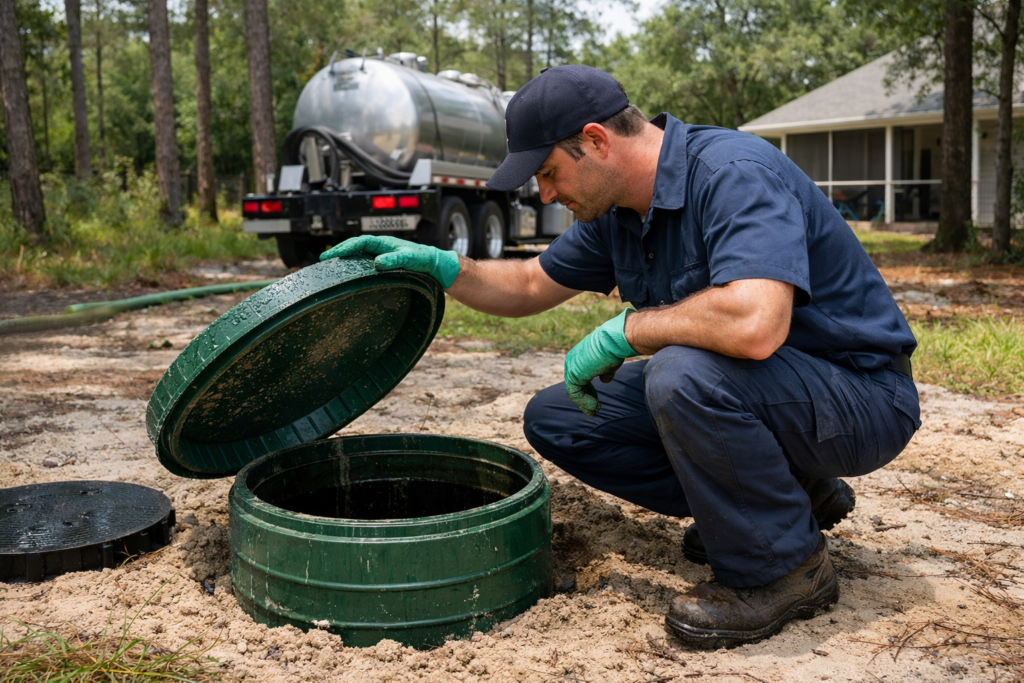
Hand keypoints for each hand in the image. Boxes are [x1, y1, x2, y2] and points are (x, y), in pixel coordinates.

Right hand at [320, 235, 460, 288]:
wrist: (434, 264)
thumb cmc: (424, 259)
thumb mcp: (410, 259)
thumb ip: (395, 260)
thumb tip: (377, 263)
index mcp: (384, 243)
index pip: (360, 242)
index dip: (345, 247)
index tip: (332, 255)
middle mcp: (381, 247)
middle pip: (355, 247)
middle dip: (339, 252)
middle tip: (323, 259)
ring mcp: (381, 255)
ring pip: (359, 254)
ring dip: (345, 258)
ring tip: (330, 265)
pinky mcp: (384, 263)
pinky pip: (365, 262)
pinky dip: (354, 266)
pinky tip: (348, 273)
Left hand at [564, 309, 637, 416]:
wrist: (613, 341)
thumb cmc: (614, 349)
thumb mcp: (608, 363)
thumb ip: (604, 372)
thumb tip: (604, 380)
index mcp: (578, 357)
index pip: (579, 377)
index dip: (588, 391)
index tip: (596, 401)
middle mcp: (572, 361)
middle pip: (575, 385)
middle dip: (585, 399)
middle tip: (594, 410)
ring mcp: (571, 368)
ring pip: (574, 391)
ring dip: (585, 403)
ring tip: (595, 411)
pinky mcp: (573, 375)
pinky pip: (575, 394)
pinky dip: (584, 402)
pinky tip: (595, 406)